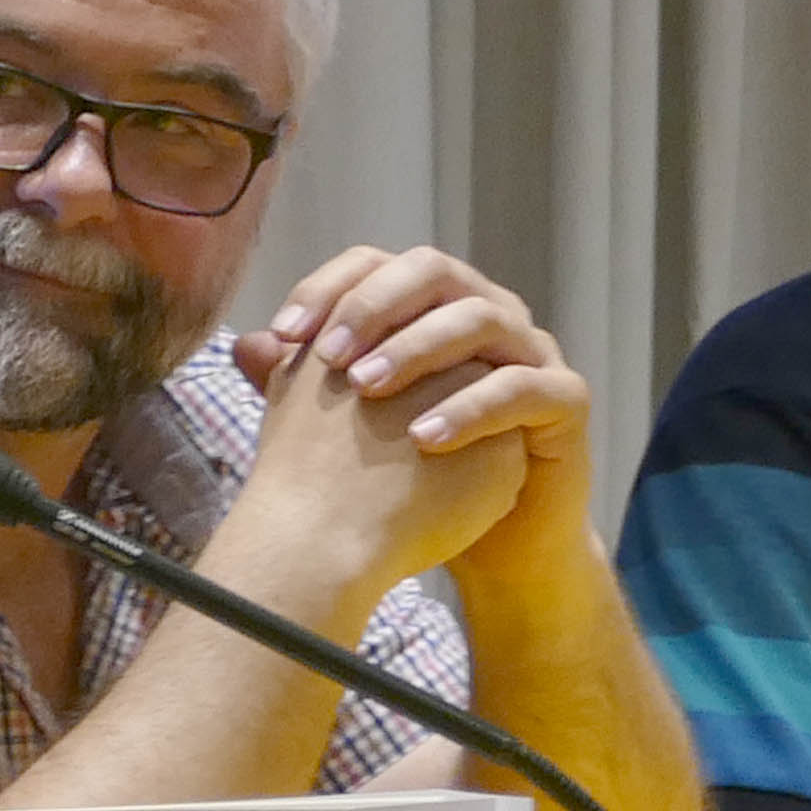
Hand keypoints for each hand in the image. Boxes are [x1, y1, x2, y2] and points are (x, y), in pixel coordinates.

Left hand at [237, 244, 597, 559]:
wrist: (497, 547)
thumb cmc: (424, 481)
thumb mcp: (358, 426)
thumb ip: (307, 385)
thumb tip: (243, 346)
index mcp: (438, 307)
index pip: (380, 263)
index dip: (330, 286)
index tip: (282, 334)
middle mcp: (489, 313)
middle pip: (434, 272)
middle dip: (375, 308)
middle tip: (331, 358)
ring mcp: (534, 352)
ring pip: (480, 318)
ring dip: (418, 348)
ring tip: (368, 391)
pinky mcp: (566, 401)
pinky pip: (520, 388)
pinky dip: (470, 409)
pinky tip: (424, 440)